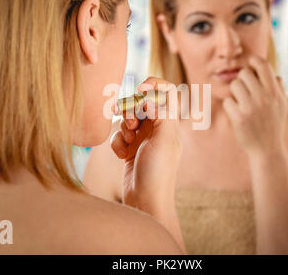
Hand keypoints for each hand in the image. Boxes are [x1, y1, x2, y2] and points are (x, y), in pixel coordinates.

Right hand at [110, 77, 181, 212]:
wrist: (146, 201)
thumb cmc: (159, 172)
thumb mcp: (163, 140)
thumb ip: (160, 114)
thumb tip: (149, 98)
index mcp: (170, 123)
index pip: (167, 92)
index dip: (154, 85)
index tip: (140, 89)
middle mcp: (157, 128)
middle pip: (142, 103)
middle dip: (132, 109)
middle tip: (130, 123)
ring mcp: (143, 139)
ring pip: (128, 119)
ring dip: (123, 127)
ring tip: (127, 142)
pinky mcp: (130, 150)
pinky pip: (119, 136)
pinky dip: (117, 143)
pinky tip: (121, 156)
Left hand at [222, 54, 287, 156]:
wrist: (267, 150)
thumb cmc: (274, 126)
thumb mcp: (282, 107)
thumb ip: (279, 89)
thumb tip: (275, 75)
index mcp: (275, 93)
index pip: (263, 66)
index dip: (254, 60)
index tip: (249, 62)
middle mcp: (264, 98)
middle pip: (244, 73)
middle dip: (241, 79)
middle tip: (244, 90)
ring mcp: (250, 107)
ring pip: (234, 85)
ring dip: (235, 93)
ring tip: (241, 103)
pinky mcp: (239, 117)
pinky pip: (227, 101)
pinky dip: (230, 107)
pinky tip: (237, 115)